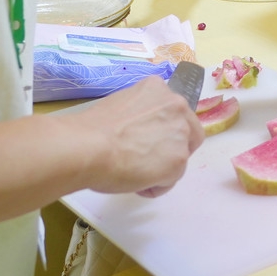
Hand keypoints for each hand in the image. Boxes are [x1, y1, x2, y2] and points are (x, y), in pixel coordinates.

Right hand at [67, 77, 201, 196]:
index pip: (175, 112)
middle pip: (188, 133)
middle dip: (172, 149)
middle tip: (148, 161)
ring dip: (160, 169)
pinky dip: (154, 187)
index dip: (164, 131)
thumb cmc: (92, 129)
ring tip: (133, 173)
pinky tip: (134, 183)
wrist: (88, 147)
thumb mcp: (121, 107)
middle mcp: (177, 105)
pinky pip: (169, 180)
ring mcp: (180, 133)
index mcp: (158, 88)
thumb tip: (138, 131)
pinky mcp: (179, 160)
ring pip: (179, 158)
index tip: (149, 142)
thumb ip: (141, 115)